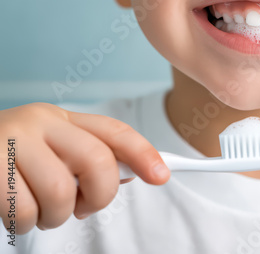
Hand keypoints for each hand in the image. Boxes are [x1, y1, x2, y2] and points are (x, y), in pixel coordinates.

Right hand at [0, 102, 169, 233]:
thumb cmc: (9, 160)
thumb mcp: (49, 151)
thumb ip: (85, 160)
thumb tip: (132, 174)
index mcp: (60, 119)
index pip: (113, 131)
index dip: (143, 152)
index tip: (162, 175)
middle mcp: (39, 123)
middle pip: (98, 161)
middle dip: (99, 195)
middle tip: (82, 207)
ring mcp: (12, 142)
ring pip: (61, 193)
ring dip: (56, 217)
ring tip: (41, 212)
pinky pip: (25, 211)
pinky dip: (25, 223)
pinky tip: (15, 211)